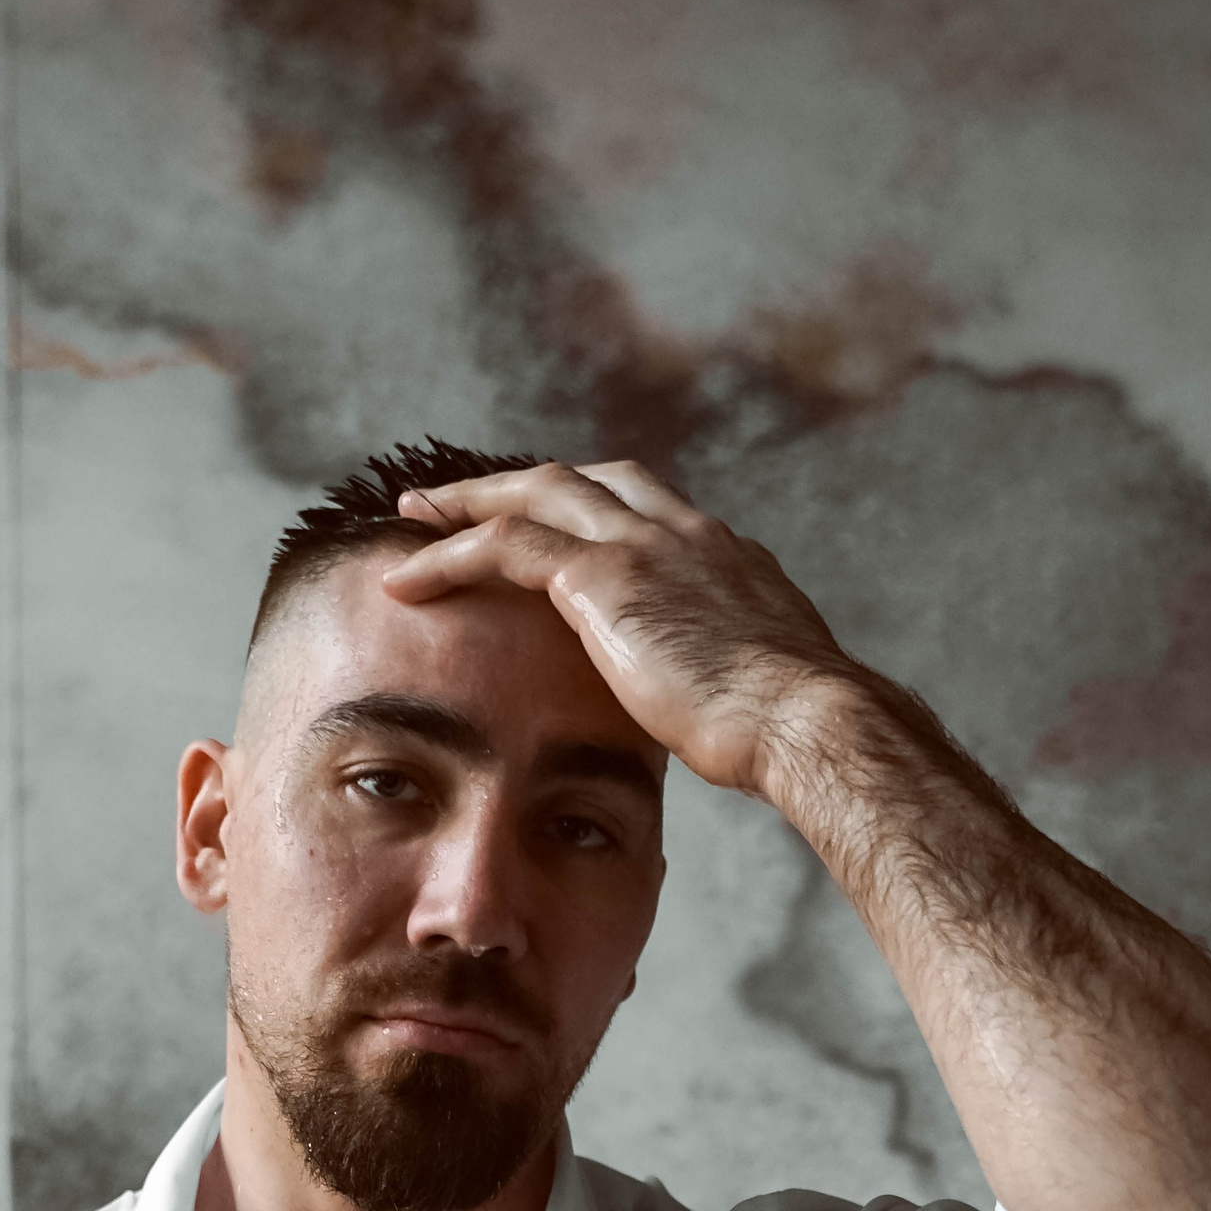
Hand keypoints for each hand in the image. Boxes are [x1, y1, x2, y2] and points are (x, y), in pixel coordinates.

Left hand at [382, 459, 854, 799]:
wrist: (804, 719)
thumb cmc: (791, 730)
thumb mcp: (756, 692)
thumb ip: (724, 682)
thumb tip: (715, 717)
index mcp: (723, 557)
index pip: (645, 508)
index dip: (589, 508)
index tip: (551, 523)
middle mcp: (684, 533)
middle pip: (585, 480)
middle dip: (518, 484)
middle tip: (459, 496)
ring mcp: (644, 546)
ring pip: (535, 494)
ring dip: (469, 502)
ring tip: (412, 516)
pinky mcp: (605, 578)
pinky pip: (505, 546)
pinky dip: (450, 554)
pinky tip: (406, 578)